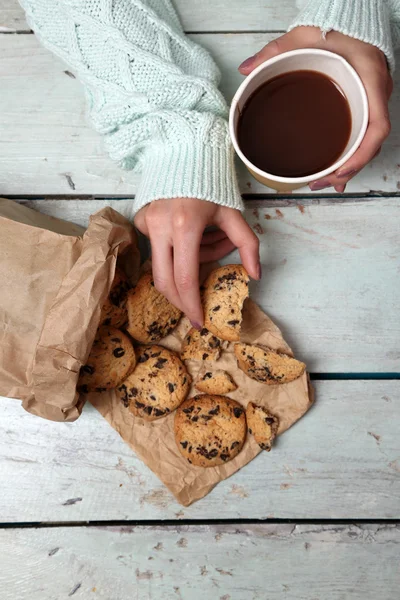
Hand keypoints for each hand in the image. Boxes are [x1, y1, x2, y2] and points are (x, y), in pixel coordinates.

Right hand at [134, 198, 259, 327]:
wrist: (185, 156)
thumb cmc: (213, 186)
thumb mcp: (234, 214)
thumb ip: (248, 245)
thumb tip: (255, 276)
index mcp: (185, 225)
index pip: (185, 278)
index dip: (191, 304)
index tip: (198, 321)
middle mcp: (160, 225)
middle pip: (165, 281)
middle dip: (181, 299)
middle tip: (195, 307)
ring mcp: (146, 222)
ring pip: (160, 267)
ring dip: (183, 270)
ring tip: (205, 250)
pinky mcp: (139, 219)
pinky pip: (156, 248)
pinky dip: (175, 252)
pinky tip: (190, 237)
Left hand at [239, 27, 392, 191]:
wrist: (351, 16)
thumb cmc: (334, 26)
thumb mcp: (303, 36)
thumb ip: (274, 52)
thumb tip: (246, 70)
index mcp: (370, 79)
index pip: (377, 126)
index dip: (361, 154)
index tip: (341, 170)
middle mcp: (376, 93)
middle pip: (370, 142)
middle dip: (348, 168)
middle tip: (322, 184)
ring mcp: (373, 99)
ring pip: (366, 141)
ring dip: (348, 165)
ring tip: (324, 183)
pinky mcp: (365, 103)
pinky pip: (362, 133)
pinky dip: (349, 153)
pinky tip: (334, 169)